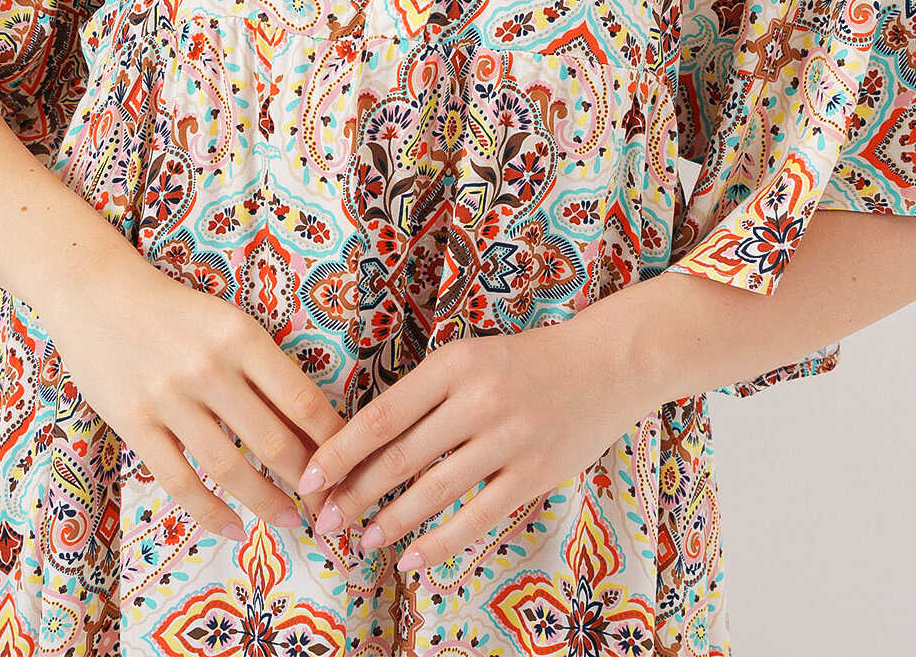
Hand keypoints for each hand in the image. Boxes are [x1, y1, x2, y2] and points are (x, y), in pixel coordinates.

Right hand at [36, 249, 346, 540]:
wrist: (98, 293)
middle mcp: (209, 367)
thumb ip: (262, 371)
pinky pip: (180, 482)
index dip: (332, 443)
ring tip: (291, 523)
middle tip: (329, 509)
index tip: (349, 467)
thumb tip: (312, 427)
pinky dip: (211, 513)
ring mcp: (169, 399)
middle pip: (273, 441)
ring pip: (230, 468)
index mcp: (242, 336)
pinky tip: (235, 528)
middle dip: (308, 483)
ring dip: (267, 504)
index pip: (302, 400)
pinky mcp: (134, 424)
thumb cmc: (175, 310)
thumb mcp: (228, 324)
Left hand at [295, 300, 654, 570]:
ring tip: (363, 540)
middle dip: (355, 493)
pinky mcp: (534, 472)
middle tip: (324, 520)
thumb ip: (427, 395)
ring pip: (434, 490)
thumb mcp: (471, 358)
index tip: (308, 477)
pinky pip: (477, 515)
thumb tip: (366, 444)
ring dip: (392, 521)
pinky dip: (440, 541)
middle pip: (401, 457)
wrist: (607, 363)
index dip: (341, 451)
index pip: (383, 414)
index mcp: (454, 363)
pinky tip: (413, 557)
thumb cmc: (527, 361)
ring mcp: (508, 438)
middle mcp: (478, 398)